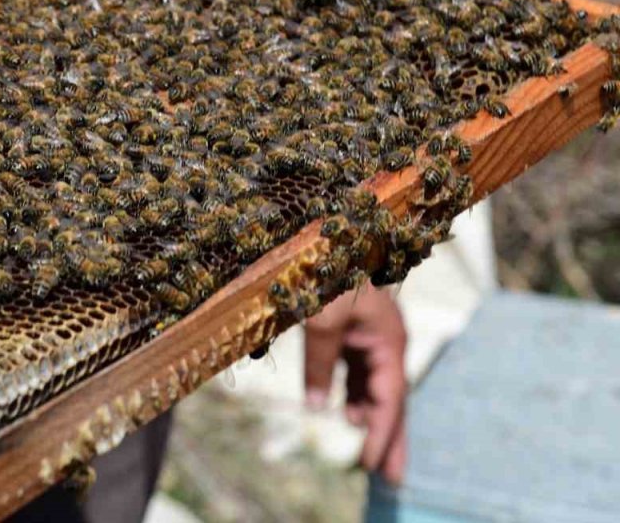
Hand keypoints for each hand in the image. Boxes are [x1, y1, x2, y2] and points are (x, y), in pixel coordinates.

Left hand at [303, 287, 407, 484]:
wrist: (327, 231)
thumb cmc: (325, 269)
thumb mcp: (321, 318)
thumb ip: (321, 363)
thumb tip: (318, 407)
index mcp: (389, 339)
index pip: (390, 397)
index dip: (381, 433)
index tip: (371, 465)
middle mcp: (386, 340)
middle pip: (392, 399)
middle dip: (390, 438)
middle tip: (392, 479)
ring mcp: (371, 335)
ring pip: (375, 386)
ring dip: (372, 419)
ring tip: (368, 456)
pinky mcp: (353, 330)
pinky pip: (358, 370)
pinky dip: (355, 394)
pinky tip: (346, 412)